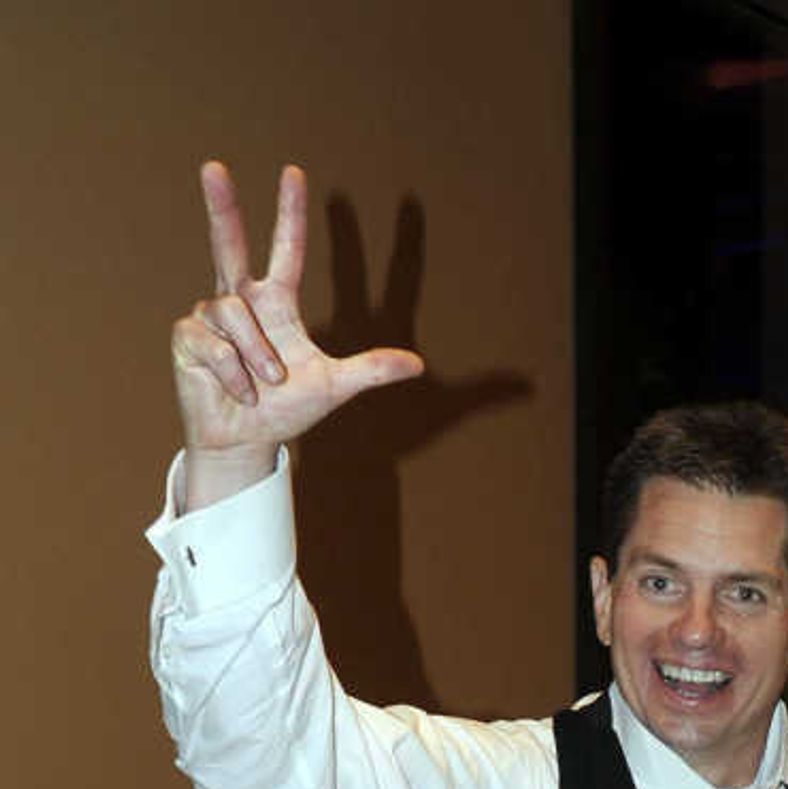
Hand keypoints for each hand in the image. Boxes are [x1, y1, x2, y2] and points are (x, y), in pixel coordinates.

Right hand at [171, 162, 423, 494]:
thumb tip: (418, 364)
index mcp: (277, 302)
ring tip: (263, 382)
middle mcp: (241, 300)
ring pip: (234, 314)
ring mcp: (209, 315)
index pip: (286, 250)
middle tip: (214, 165)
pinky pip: (214, 344)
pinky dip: (233, 373)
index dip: (291, 214)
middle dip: (222, 205)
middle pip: (228, 242)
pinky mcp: (188, 337)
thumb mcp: (334, 386)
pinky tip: (238, 390)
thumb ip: (371, 370)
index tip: (295, 173)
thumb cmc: (287, 409)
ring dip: (255, 355)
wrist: (247, 441)